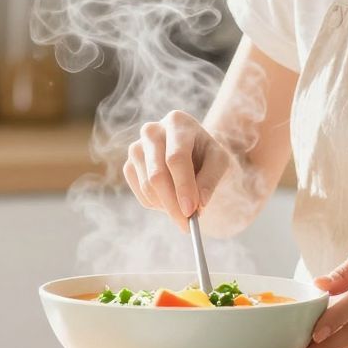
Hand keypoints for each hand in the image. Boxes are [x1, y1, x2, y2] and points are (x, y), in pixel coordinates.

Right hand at [122, 111, 236, 228]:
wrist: (191, 151)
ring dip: (167, 206)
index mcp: (177, 122)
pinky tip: (172, 199)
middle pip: (157, 175)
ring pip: (147, 187)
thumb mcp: (219, 162)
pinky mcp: (129, 164)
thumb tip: (199, 204)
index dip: (184, 186)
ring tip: (185, 208)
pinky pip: (141, 194)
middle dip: (173, 204)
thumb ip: (210, 180)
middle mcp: (152, 131)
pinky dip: (158, 204)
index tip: (192, 211)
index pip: (176, 158)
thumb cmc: (206, 154)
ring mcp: (136, 148)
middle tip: (187, 225)